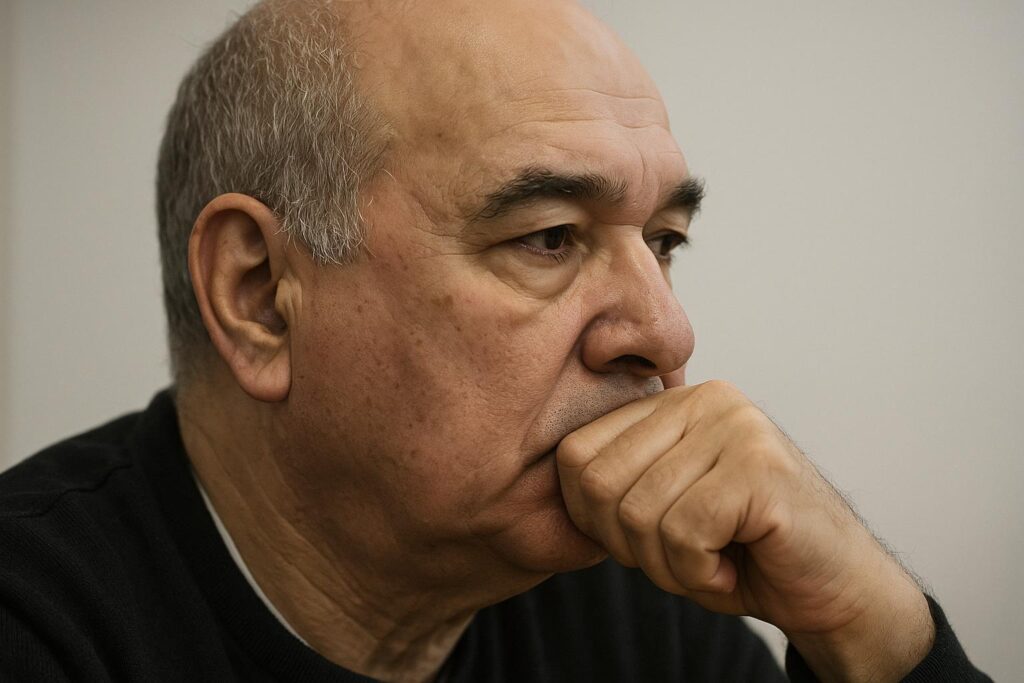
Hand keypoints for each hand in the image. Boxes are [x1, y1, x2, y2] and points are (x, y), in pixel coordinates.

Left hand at [556, 379, 933, 680]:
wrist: (837, 590)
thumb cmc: (744, 553)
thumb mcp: (666, 508)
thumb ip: (619, 484)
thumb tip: (554, 481)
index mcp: (673, 405)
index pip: (576, 454)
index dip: (591, 518)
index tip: (640, 543)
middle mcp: (704, 401)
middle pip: (600, 484)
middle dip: (629, 547)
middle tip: (681, 560)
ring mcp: (735, 427)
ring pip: (639, 514)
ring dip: (669, 567)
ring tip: (712, 564)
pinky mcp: (760, 466)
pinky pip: (684, 534)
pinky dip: (699, 575)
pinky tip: (732, 571)